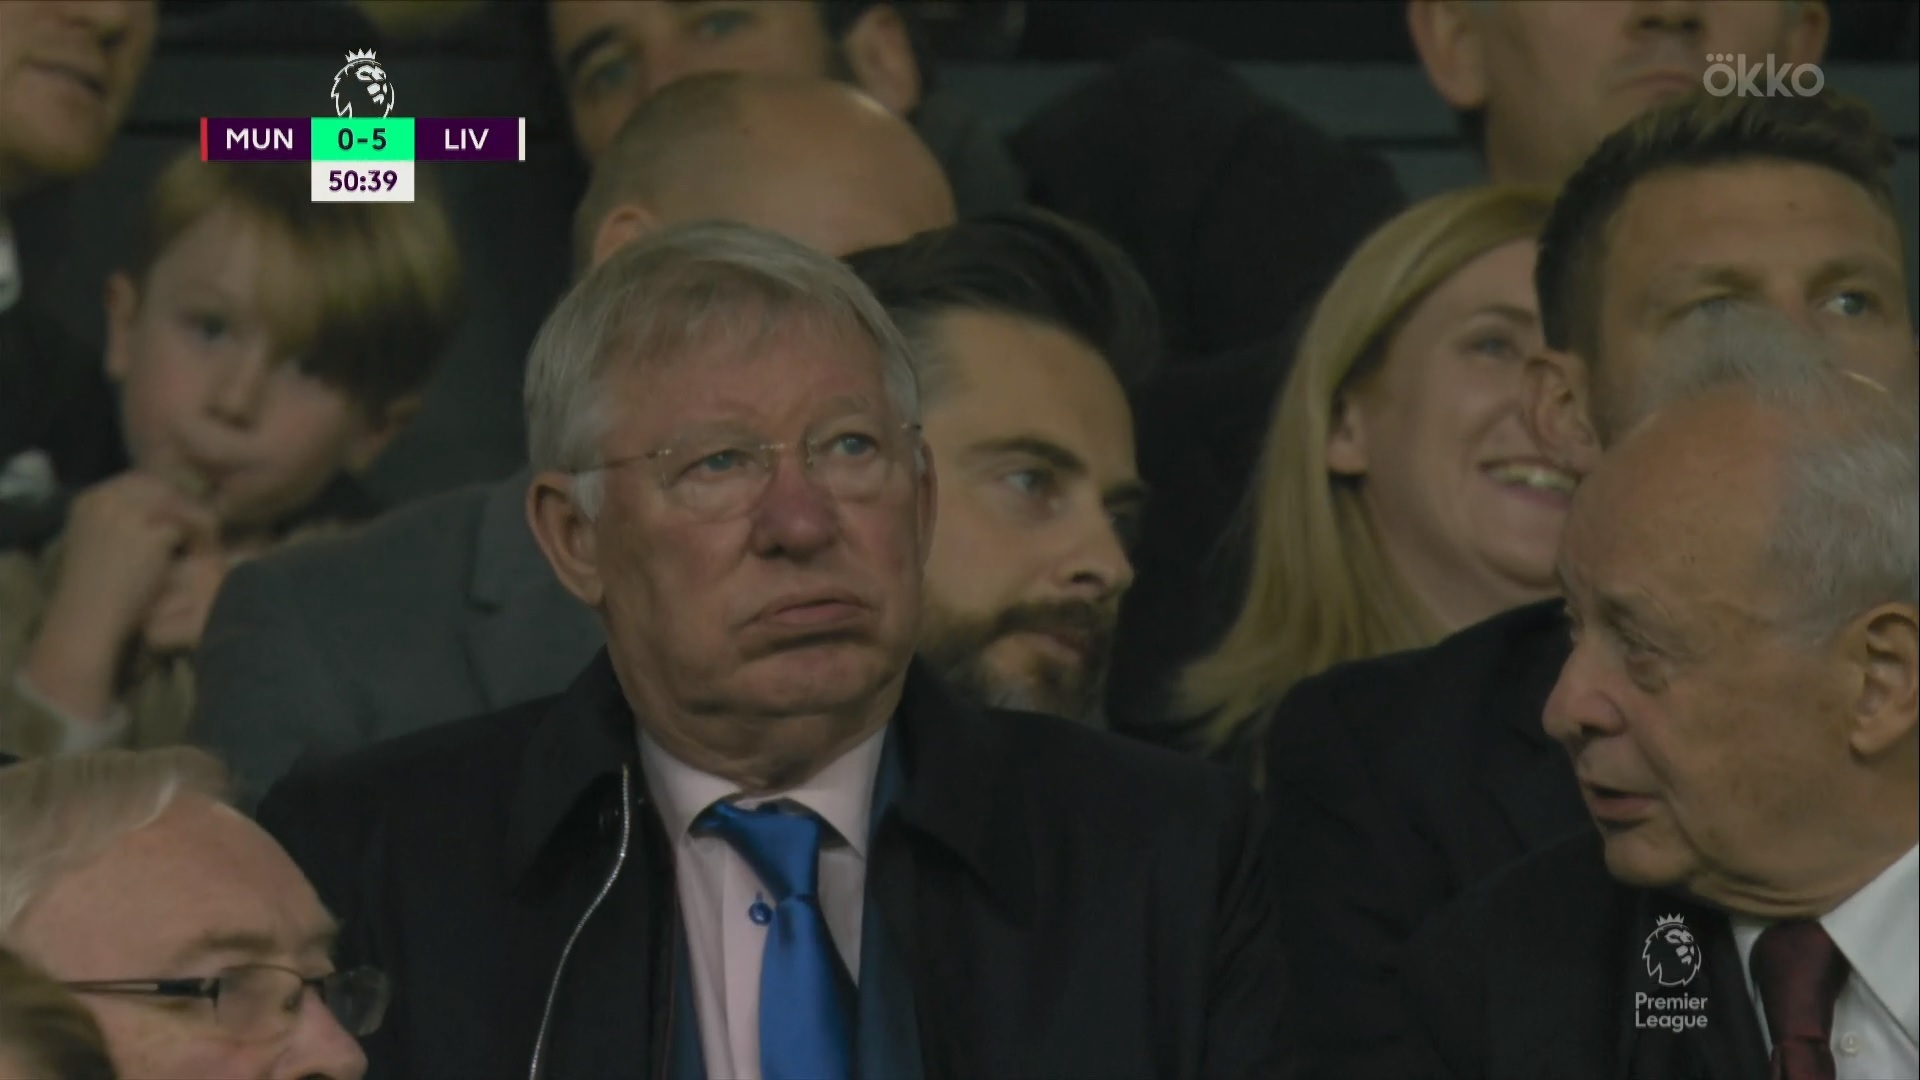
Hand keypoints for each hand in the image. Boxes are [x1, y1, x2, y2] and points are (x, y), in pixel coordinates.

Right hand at [22, 472, 217, 722]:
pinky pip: (193, 524)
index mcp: (89, 499)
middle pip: (163, 488)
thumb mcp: (98, 545)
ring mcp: (129, 511)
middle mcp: (107, 498)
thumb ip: (120, 522)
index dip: (165, 497)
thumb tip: (159, 513)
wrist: (87, 619)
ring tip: (209, 543)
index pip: (138, 481)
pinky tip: (209, 555)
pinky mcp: (151, 530)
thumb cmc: (93, 594)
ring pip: (182, 504)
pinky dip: (206, 539)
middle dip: (186, 507)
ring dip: (200, 522)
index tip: (182, 515)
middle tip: (204, 527)